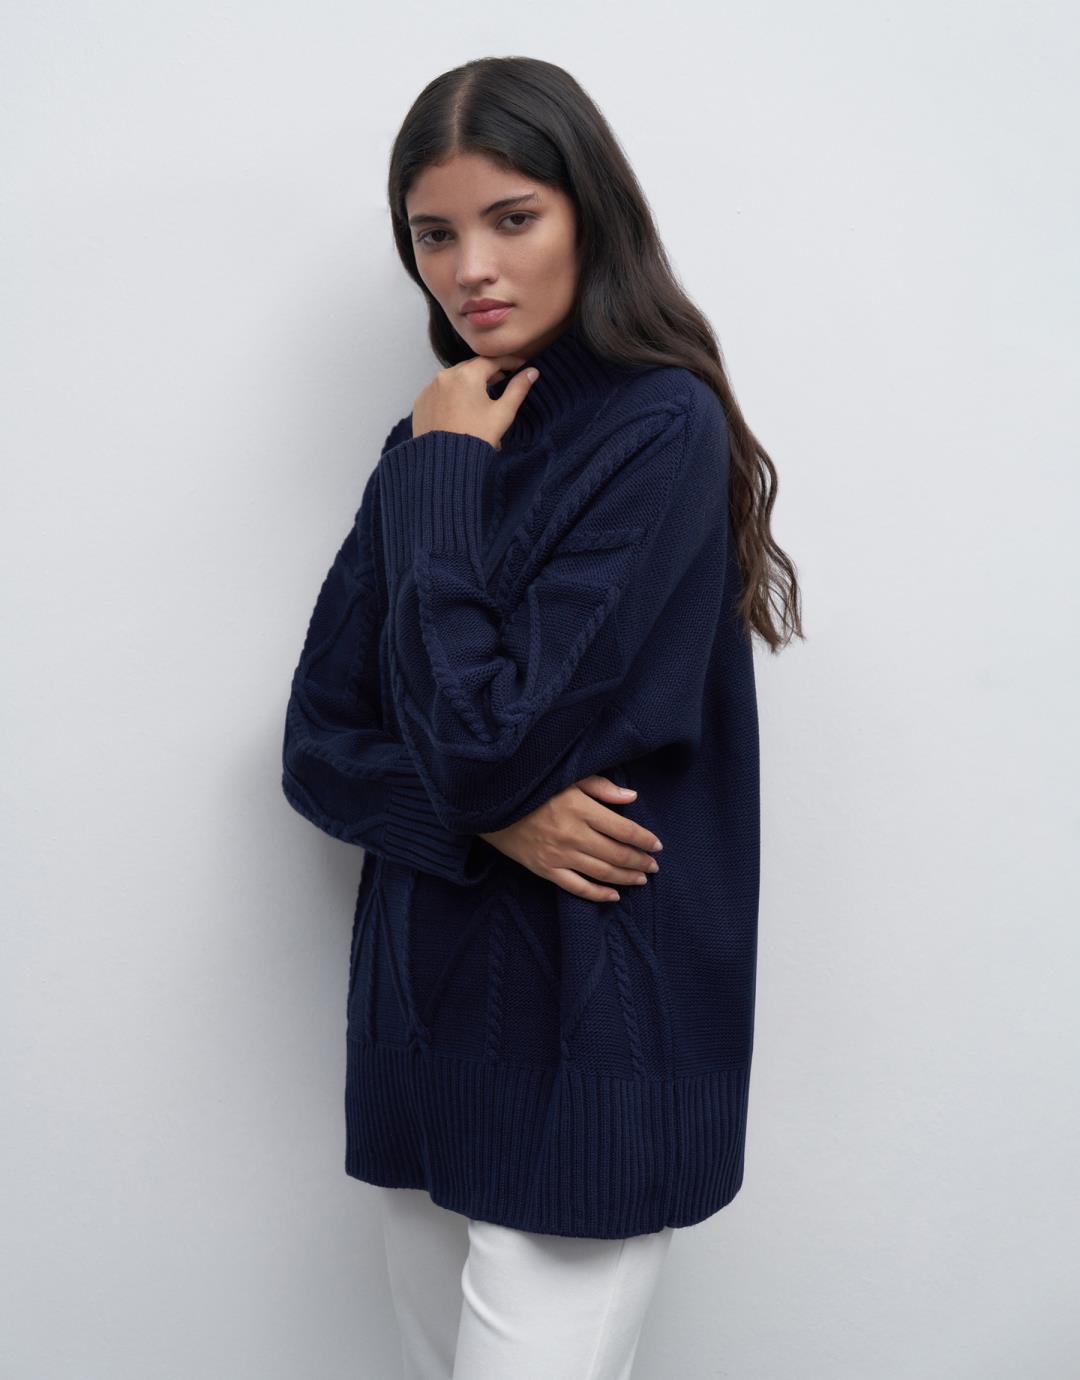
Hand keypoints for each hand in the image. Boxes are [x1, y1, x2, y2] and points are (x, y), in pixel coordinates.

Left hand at [411, 353, 538, 451]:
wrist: (445, 462)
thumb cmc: (477, 437)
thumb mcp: (503, 413)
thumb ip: (518, 389)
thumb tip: (532, 372)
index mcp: (467, 374)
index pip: (492, 360)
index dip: (509, 361)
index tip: (520, 365)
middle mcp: (445, 376)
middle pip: (471, 367)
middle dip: (488, 371)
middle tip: (502, 379)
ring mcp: (429, 388)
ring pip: (454, 378)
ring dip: (469, 382)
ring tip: (481, 394)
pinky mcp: (421, 402)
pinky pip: (439, 391)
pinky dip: (452, 394)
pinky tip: (461, 406)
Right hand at [478, 776, 662, 902]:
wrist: (489, 804)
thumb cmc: (532, 787)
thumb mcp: (567, 778)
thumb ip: (600, 787)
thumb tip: (631, 798)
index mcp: (581, 809)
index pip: (624, 829)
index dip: (644, 839)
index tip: (657, 844)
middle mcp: (573, 835)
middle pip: (617, 853)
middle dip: (640, 861)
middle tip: (654, 865)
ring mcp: (558, 855)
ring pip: (602, 872)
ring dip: (626, 877)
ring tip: (641, 878)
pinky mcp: (544, 869)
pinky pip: (576, 887)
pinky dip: (597, 894)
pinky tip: (613, 896)